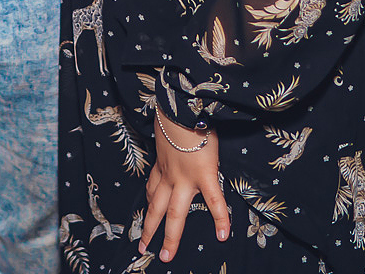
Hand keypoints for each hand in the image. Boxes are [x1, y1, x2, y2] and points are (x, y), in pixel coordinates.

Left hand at [142, 108, 227, 262]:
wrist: (181, 107)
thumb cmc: (175, 113)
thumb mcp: (166, 129)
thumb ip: (169, 137)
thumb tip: (170, 130)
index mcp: (162, 163)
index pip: (152, 187)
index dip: (149, 201)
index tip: (147, 212)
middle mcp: (169, 175)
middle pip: (156, 208)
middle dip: (149, 229)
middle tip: (141, 247)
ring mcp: (185, 178)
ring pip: (175, 213)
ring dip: (169, 236)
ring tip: (165, 256)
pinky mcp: (204, 175)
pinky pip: (213, 201)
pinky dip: (219, 219)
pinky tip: (223, 235)